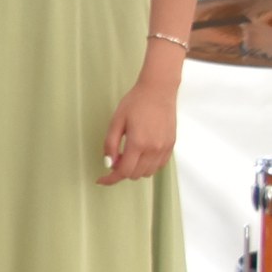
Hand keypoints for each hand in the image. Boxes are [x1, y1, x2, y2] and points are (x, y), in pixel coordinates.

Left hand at [101, 70, 179, 184]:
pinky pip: (158, 165)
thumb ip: (110, 144)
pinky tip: (140, 154)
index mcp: (138, 143)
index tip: (101, 180)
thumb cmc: (135, 103)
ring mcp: (165, 148)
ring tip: (127, 154)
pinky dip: (147, 165)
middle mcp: (154, 149)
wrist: (158, 91)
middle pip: (135, 174)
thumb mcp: (116, 121)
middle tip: (114, 157)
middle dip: (121, 171)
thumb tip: (109, 163)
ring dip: (134, 169)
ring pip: (148, 173)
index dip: (110, 179)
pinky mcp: (171, 145)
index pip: (123, 172)